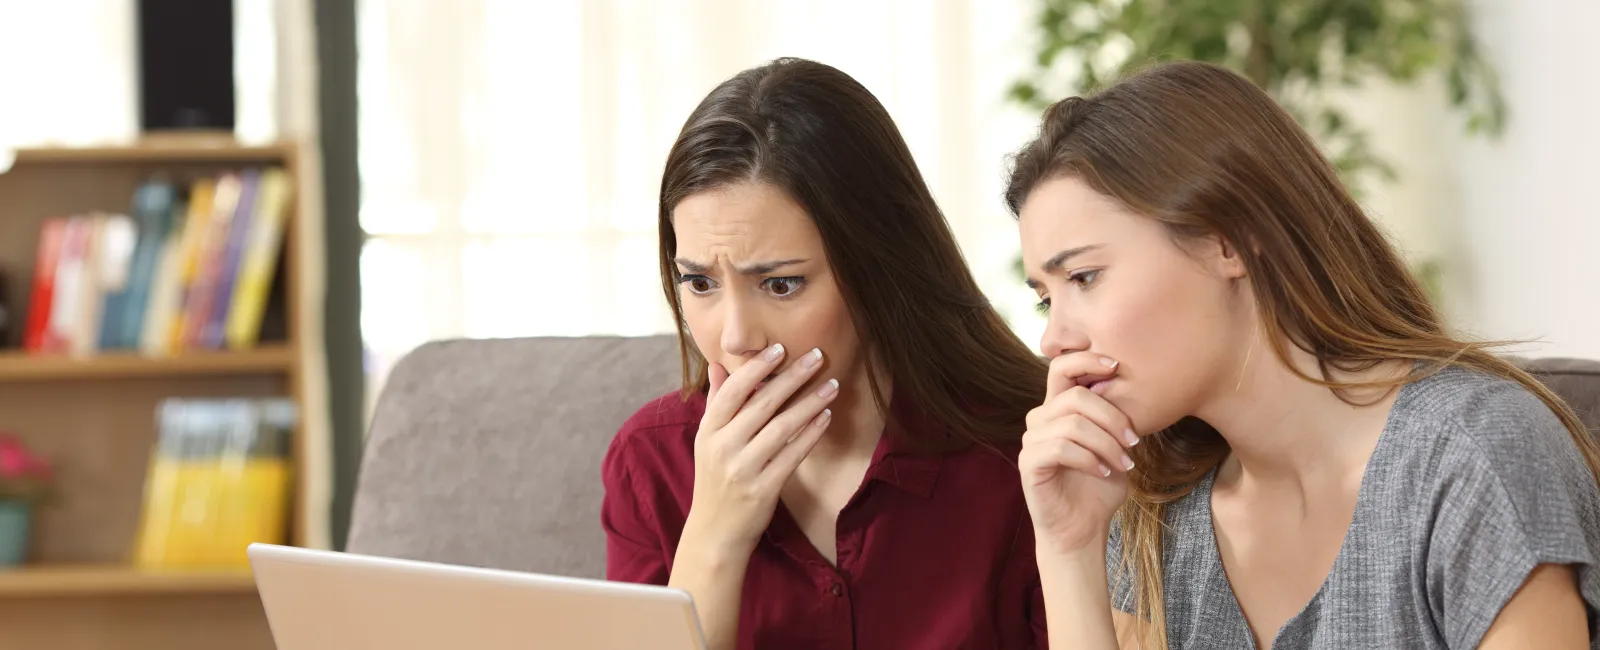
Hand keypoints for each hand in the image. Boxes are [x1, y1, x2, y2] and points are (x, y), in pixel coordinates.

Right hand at [683, 344, 837, 554]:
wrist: (715, 532)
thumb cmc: (715, 480)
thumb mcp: (707, 441)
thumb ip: (716, 403)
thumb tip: (716, 366)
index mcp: (708, 431)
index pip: (732, 391)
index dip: (757, 368)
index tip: (780, 348)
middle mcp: (722, 447)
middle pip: (762, 404)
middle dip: (792, 377)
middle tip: (817, 355)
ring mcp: (742, 469)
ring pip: (781, 427)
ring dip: (810, 402)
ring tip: (832, 384)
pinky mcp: (763, 489)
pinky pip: (792, 455)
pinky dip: (811, 434)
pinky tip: (826, 417)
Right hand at [1021, 352, 1137, 553]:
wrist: (1082, 528)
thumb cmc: (1099, 486)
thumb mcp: (1115, 445)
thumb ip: (1115, 418)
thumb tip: (1134, 387)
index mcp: (1059, 408)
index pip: (1062, 366)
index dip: (1087, 358)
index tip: (1117, 365)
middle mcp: (1041, 419)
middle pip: (1075, 395)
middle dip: (1112, 416)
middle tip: (1135, 441)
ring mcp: (1032, 440)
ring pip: (1072, 423)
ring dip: (1106, 443)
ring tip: (1125, 463)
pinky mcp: (1029, 463)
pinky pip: (1062, 448)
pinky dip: (1090, 459)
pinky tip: (1105, 472)